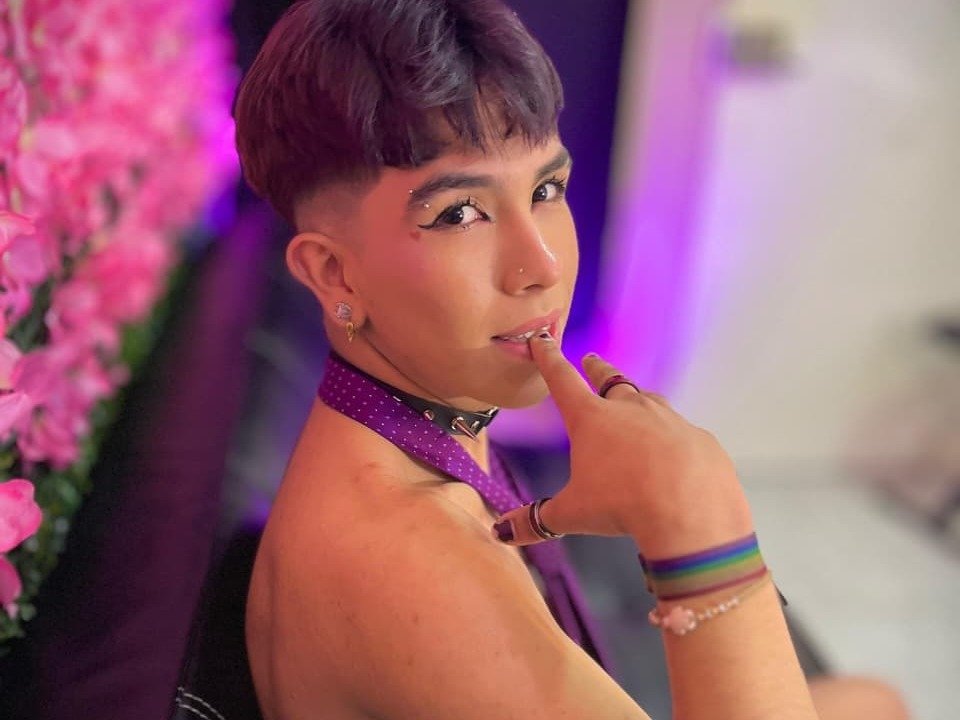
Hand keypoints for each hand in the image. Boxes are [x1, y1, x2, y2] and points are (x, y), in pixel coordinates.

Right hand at [494, 333, 754, 559]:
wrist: (691, 510)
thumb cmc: (623, 505)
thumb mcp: (573, 514)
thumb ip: (537, 520)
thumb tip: (502, 532)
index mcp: (592, 419)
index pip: (562, 380)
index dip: (548, 358)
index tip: (542, 341)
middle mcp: (630, 409)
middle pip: (610, 381)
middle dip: (598, 370)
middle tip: (592, 361)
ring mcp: (668, 419)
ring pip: (649, 401)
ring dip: (637, 400)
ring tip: (632, 401)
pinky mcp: (698, 438)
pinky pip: (680, 433)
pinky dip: (671, 439)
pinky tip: (671, 456)